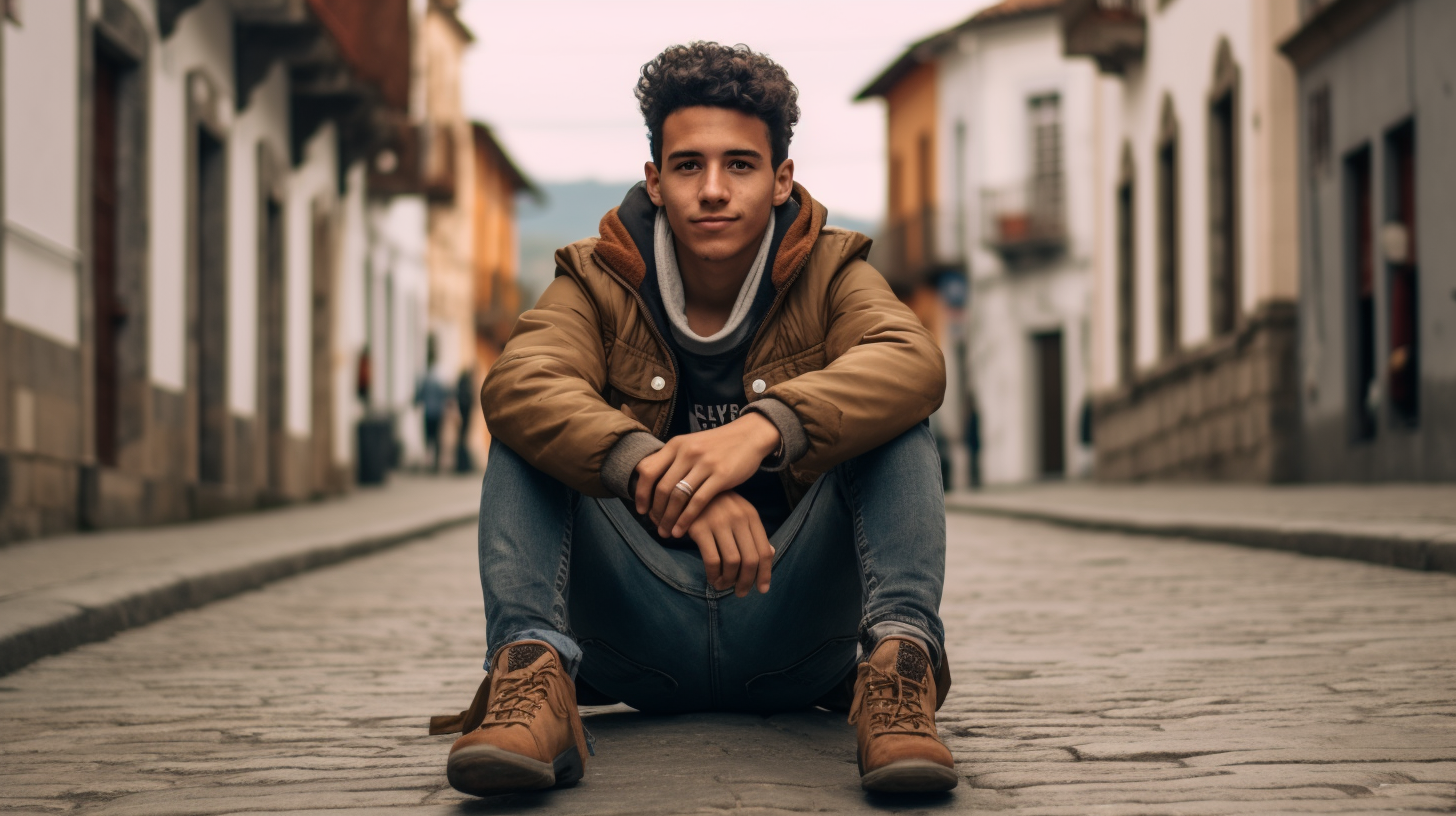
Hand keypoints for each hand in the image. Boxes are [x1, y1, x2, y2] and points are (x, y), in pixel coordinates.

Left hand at [634, 412, 780, 538]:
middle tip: (655, 526)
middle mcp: (687, 453)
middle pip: (662, 488)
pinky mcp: (721, 476)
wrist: (749, 435)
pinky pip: (697, 502)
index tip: (641, 510)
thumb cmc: (717, 445)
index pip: (648, 470)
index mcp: (676, 445)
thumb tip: (648, 479)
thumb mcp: (691, 444)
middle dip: (656, 512)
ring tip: (666, 532)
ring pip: (678, 496)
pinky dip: (686, 519)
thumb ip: (672, 459)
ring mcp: (704, 464)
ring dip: (668, 518)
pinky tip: (681, 530)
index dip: (641, 493)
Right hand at [686, 491, 772, 596]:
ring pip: (733, 562)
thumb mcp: (740, 513)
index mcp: (751, 516)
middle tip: (741, 593)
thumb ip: (754, 533)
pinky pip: (712, 560)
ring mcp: (719, 522)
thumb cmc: (718, 505)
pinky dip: (714, 575)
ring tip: (724, 586)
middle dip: (747, 582)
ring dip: (730, 580)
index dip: (765, 573)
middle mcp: (738, 518)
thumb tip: (771, 554)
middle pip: (750, 559)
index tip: (762, 589)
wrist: (688, 488)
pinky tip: (712, 579)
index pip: (764, 551)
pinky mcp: (699, 528)